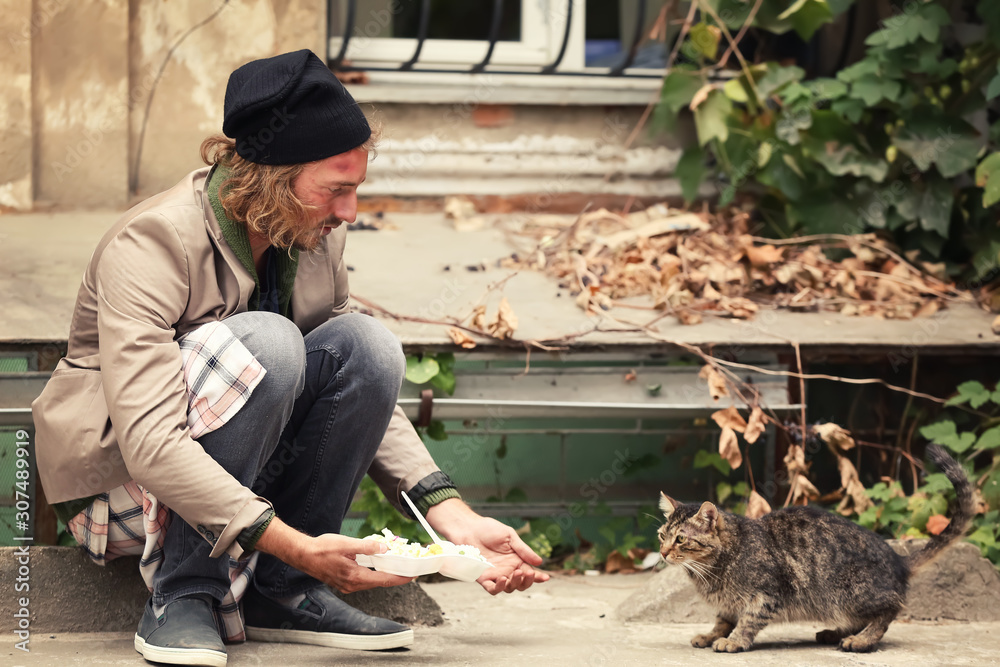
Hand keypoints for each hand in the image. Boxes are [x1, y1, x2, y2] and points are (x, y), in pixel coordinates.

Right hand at [255, 517, 412, 593]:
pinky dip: (374, 573)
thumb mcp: (346, 544)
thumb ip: (367, 546)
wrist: (303, 555)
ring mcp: (347, 585)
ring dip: (384, 574)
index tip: (413, 575)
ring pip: (372, 581)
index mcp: (355, 577)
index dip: (400, 578)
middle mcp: (352, 585)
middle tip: (409, 569)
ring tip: (397, 566)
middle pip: (380, 582)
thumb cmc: (322, 549)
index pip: (384, 580)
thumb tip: (384, 548)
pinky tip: (378, 565)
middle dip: (395, 576)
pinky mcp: (344, 582)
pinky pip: (364, 579)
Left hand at [427, 498, 549, 594]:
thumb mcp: (510, 536)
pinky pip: (492, 588)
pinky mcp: (483, 577)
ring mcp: (495, 575)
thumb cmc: (489, 529)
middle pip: (521, 584)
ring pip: (509, 588)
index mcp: (516, 560)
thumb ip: (523, 550)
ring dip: (515, 584)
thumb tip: (539, 562)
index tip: (545, 577)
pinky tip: (503, 579)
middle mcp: (507, 570)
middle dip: (527, 581)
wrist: (469, 528)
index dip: (538, 577)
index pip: (530, 572)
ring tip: (516, 573)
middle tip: (528, 573)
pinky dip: (499, 588)